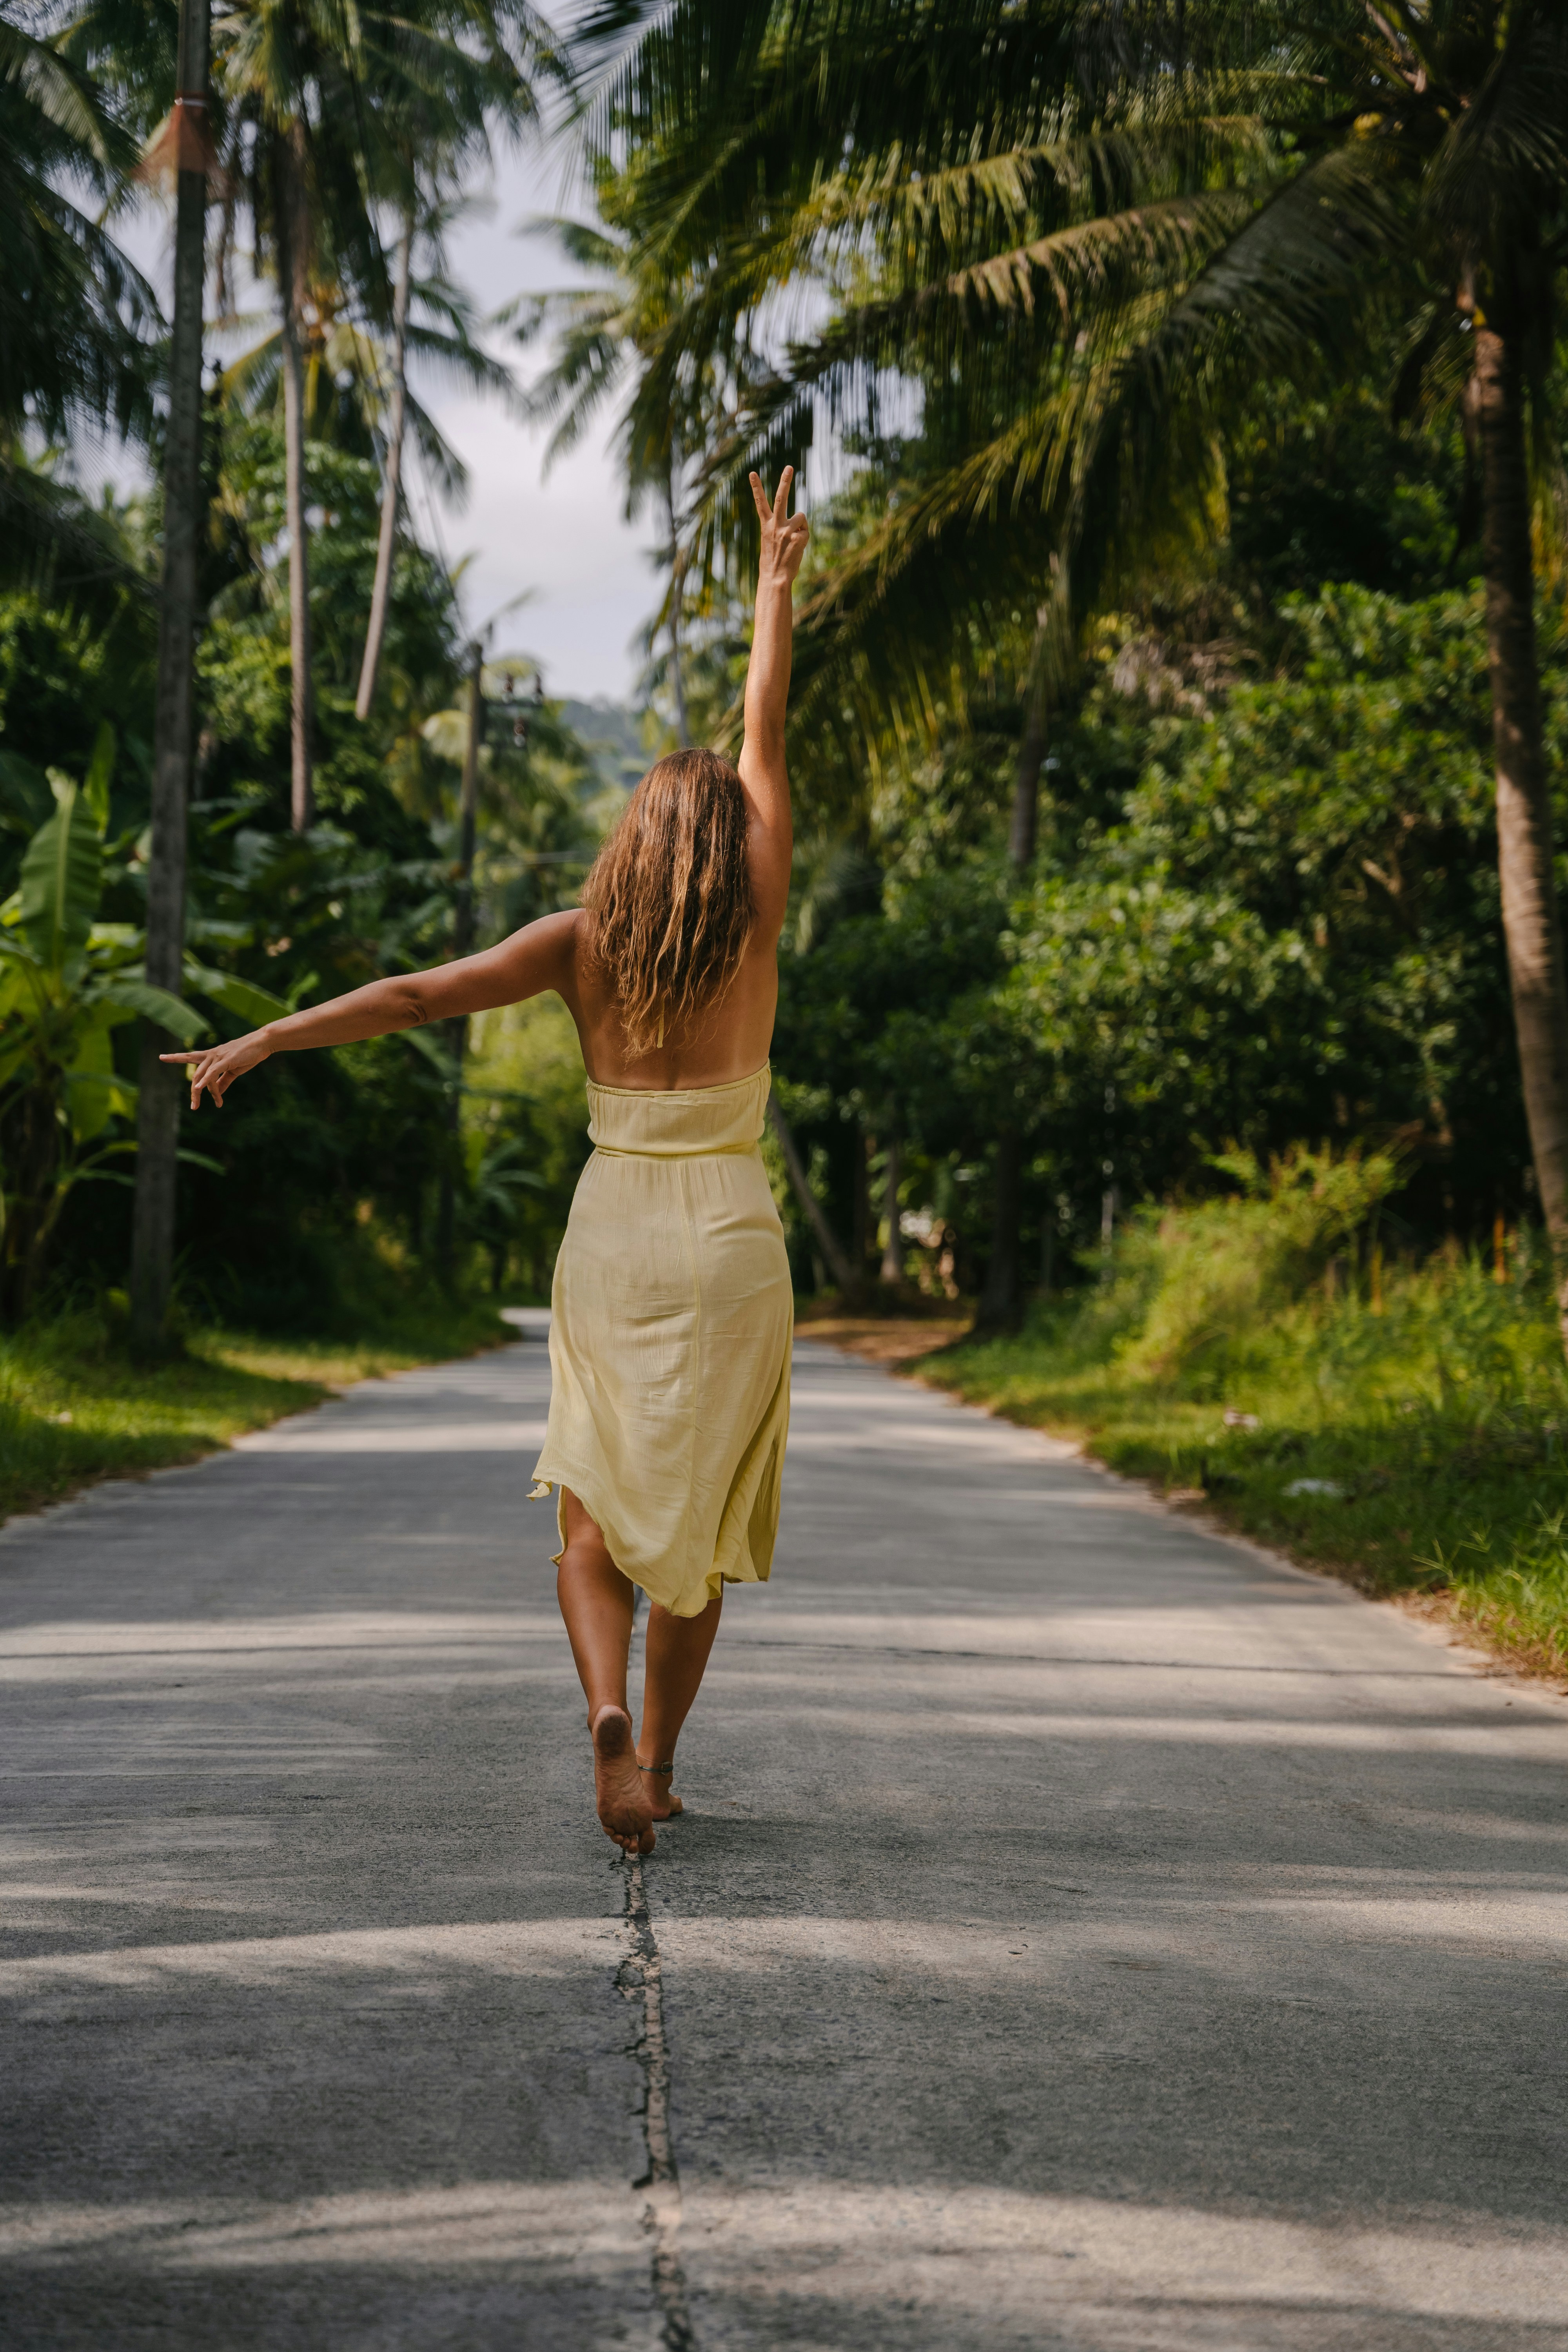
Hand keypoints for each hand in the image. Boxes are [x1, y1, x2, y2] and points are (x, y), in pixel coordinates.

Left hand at [160, 1028, 271, 1109]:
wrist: (262, 1042)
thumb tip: (217, 1093)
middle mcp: (211, 1055)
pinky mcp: (226, 1060)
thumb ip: (223, 1082)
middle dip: (193, 1092)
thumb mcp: (233, 1070)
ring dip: (200, 1093)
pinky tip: (198, 1088)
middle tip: (193, 1107)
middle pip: (195, 1074)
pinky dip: (204, 1081)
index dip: (175, 1057)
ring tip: (197, 1106)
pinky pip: (212, 1072)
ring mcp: (217, 1057)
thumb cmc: (249, 1054)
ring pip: (202, 1076)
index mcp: (212, 1056)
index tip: (161, 1057)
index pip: (190, 1056)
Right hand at [749, 466, 808, 588]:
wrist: (775, 578)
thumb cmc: (773, 561)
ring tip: (793, 541)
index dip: (756, 487)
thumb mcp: (771, 541)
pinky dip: (804, 539)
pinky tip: (797, 549)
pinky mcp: (798, 538)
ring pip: (801, 517)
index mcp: (766, 525)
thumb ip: (780, 527)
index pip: (760, 503)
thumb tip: (798, 521)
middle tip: (789, 467)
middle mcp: (775, 525)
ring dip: (801, 526)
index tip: (753, 473)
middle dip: (785, 481)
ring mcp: (787, 531)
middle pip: (781, 498)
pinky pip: (806, 532)